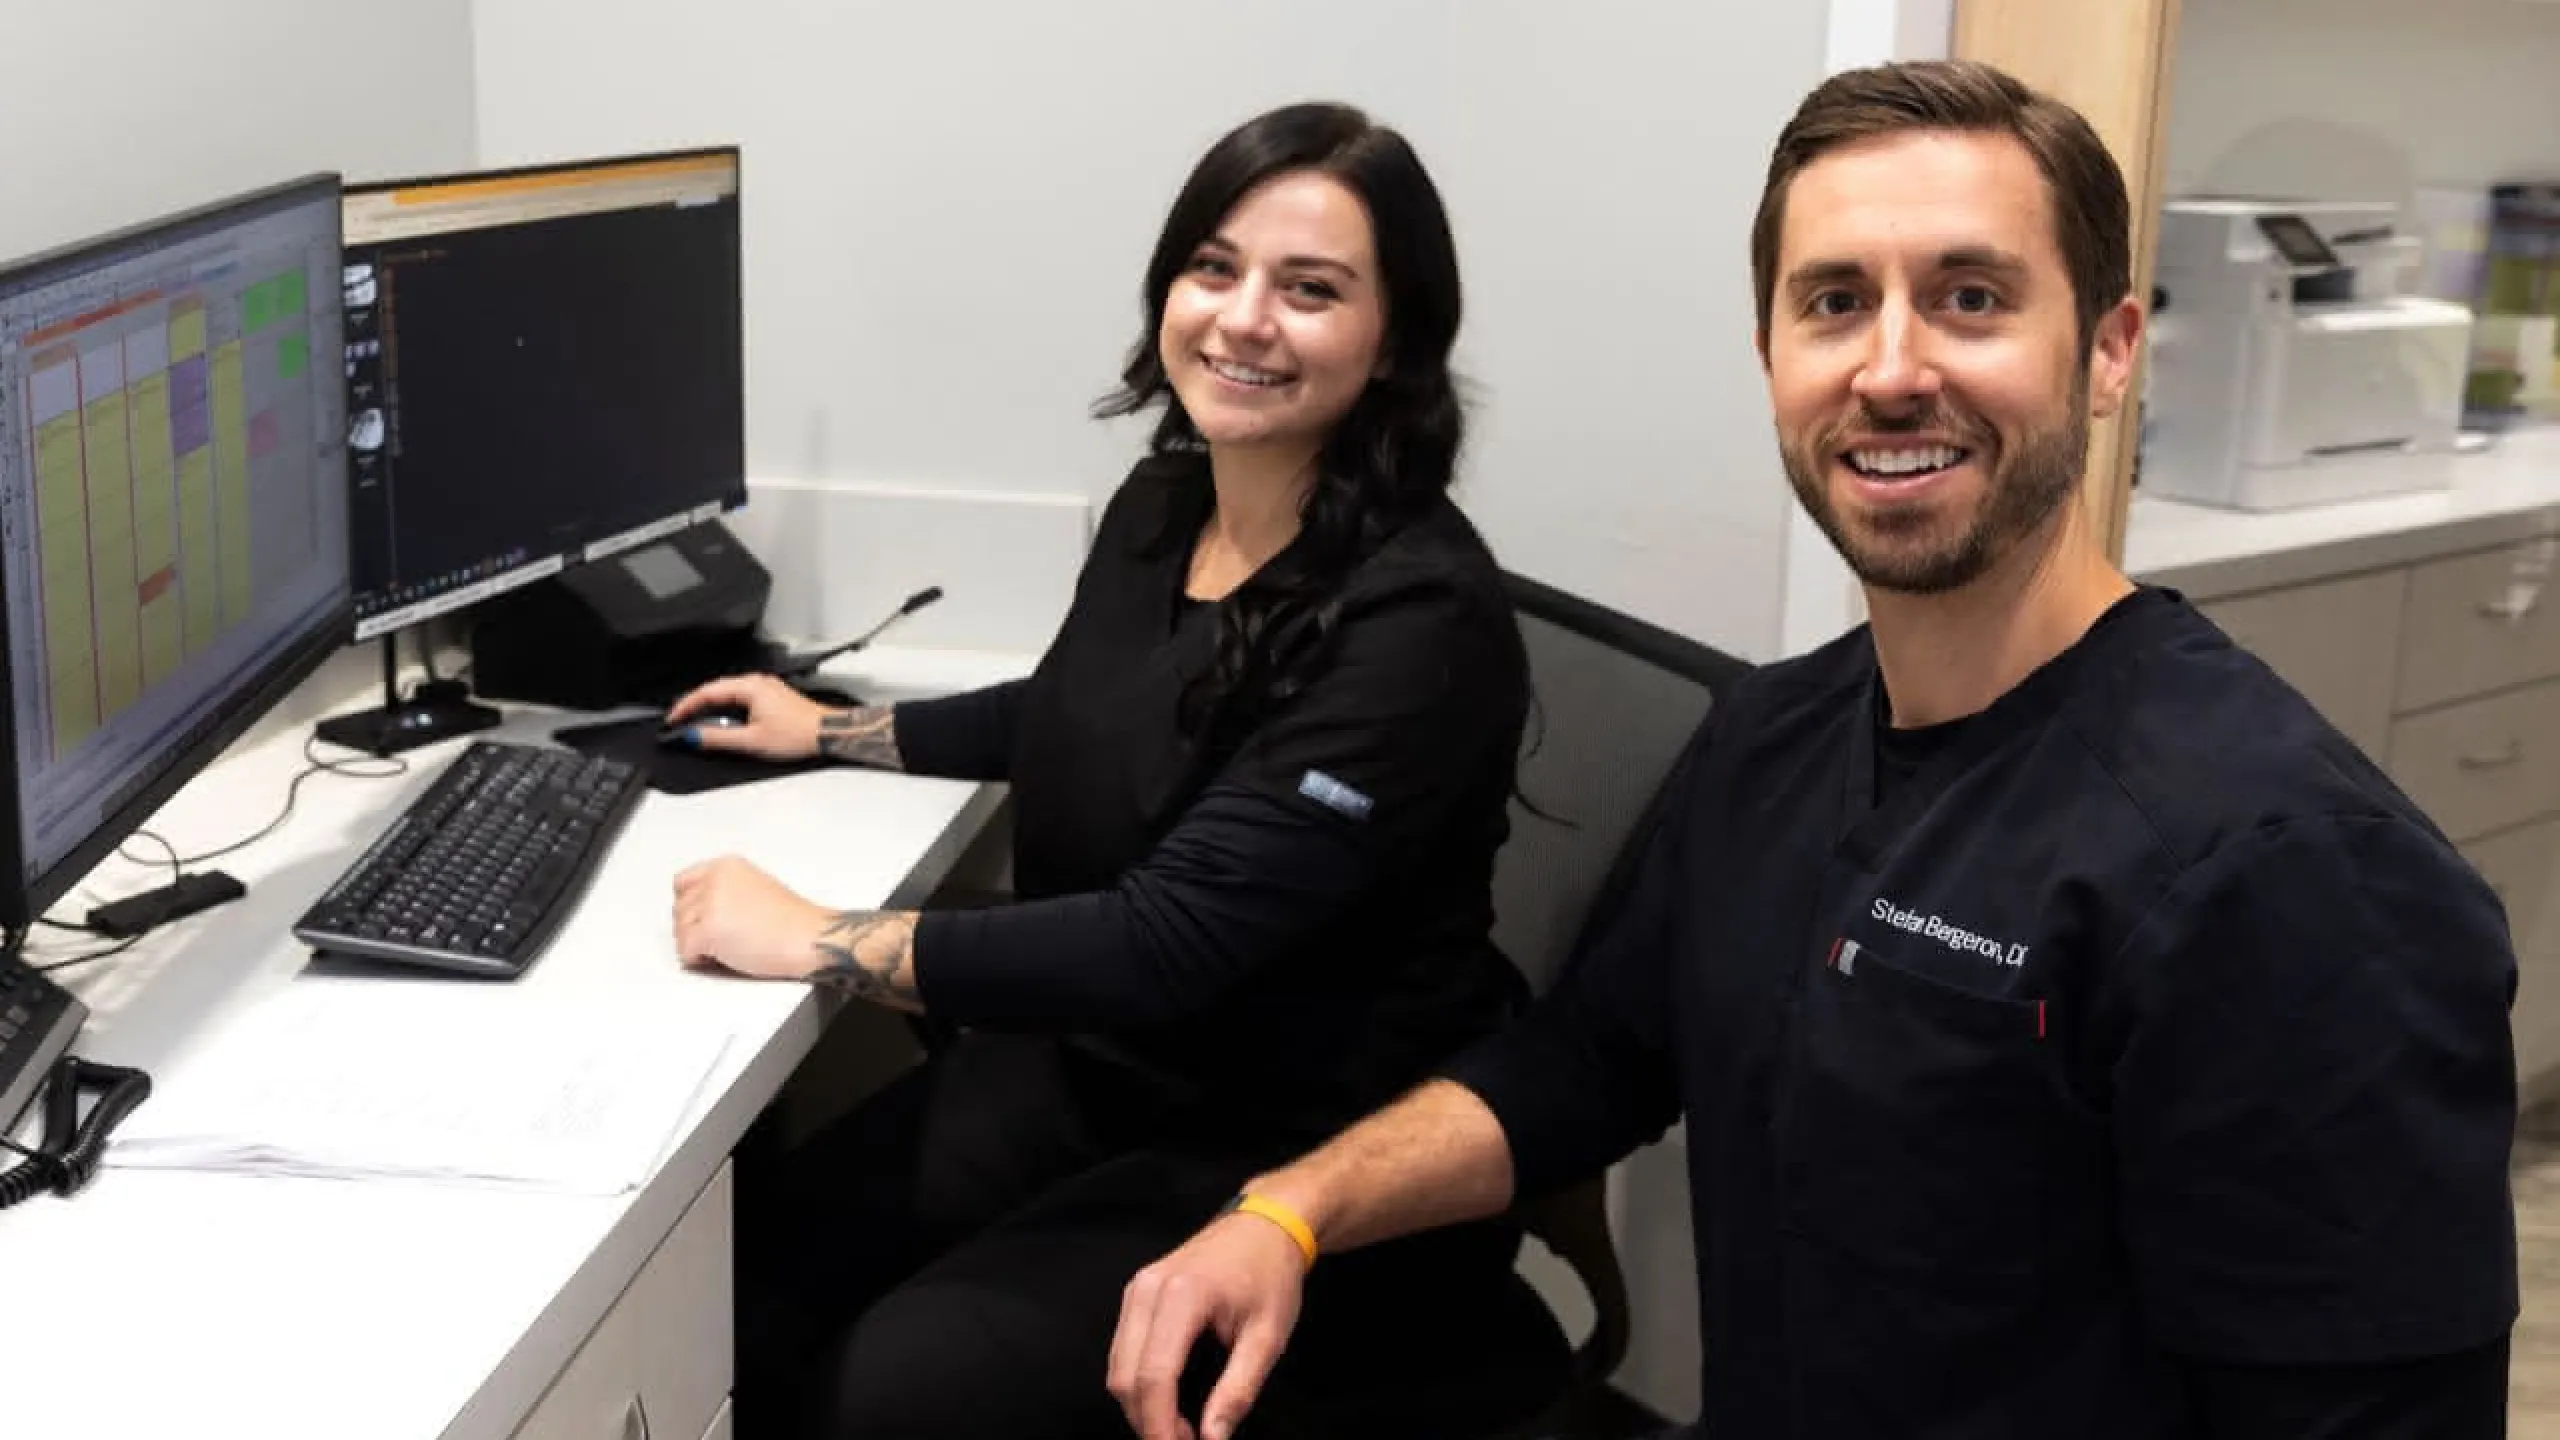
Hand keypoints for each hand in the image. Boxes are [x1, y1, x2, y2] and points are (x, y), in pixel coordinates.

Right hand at [663, 673, 826, 760]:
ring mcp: (766, 688)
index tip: (673, 718)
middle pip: (716, 690)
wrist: (828, 734)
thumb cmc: (799, 733)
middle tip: (680, 721)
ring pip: (728, 694)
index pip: (707, 692)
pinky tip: (724, 721)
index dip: (686, 706)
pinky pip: (741, 698)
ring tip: (698, 723)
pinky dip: (727, 708)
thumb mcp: (751, 740)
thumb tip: (694, 735)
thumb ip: (719, 737)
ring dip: (712, 707)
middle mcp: (757, 682)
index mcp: (750, 687)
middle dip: (696, 705)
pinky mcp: (772, 697)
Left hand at [671, 855, 830, 979]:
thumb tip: (702, 908)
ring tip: (726, 947)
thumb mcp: (755, 888)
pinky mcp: (710, 930)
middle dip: (693, 927)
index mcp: (727, 866)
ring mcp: (711, 903)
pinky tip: (722, 957)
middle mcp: (715, 879)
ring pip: (679, 931)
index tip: (697, 917)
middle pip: (678, 909)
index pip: (683, 882)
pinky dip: (699, 960)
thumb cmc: (792, 921)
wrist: (810, 937)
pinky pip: (685, 951)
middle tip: (717, 938)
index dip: (690, 906)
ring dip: (696, 944)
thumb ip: (725, 890)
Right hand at [1108, 1210, 1308, 1439]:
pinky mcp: (1136, 1293)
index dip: (1160, 1425)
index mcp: (1183, 1296)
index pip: (1154, 1376)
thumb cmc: (1271, 1276)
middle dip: (1147, 1421)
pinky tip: (1168, 1398)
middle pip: (1125, 1376)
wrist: (1264, 1225)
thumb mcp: (1268, 1337)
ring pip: (1117, 1367)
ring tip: (1180, 1426)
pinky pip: (1122, 1350)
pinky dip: (1138, 1383)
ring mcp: (1136, 1289)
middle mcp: (1147, 1290)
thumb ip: (1238, 1390)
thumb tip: (1212, 1437)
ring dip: (1140, 1406)